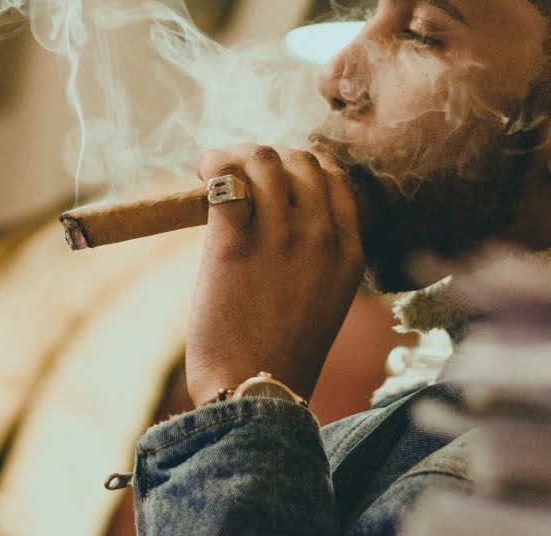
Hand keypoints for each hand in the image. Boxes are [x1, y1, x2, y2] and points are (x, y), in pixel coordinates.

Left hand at [185, 144, 366, 406]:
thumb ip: (313, 252)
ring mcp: (281, 237)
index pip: (334, 176)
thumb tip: (275, 208)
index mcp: (349, 250)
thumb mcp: (321, 297)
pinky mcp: (236, 243)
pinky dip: (213, 166)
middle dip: (265, 157)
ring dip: (235, 157)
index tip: (271, 175)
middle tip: (235, 173)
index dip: (299, 164)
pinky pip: (227, 181)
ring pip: (263, 161)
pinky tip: (201, 174)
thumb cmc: (279, 351)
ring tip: (212, 172)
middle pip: (299, 161)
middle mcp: (321, 236)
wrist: (255, 393)